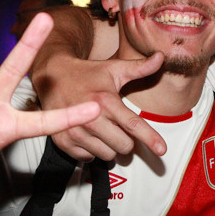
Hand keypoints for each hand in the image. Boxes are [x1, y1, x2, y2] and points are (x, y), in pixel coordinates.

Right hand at [39, 52, 167, 160]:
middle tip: (119, 126)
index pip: (133, 125)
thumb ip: (140, 68)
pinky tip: (89, 133)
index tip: (162, 150)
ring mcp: (76, 132)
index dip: (150, 138)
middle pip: (124, 146)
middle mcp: (90, 119)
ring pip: (108, 155)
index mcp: (106, 101)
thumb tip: (160, 57)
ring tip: (103, 128)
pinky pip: (89, 158)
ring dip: (110, 145)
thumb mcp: (114, 68)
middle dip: (127, 139)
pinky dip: (93, 149)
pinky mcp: (63, 142)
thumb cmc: (87, 73)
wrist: (52, 77)